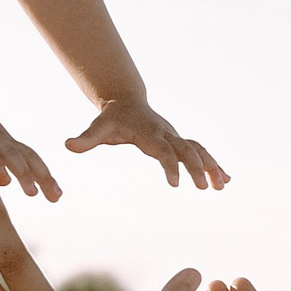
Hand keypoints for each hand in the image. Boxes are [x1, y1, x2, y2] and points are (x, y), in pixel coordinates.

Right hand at [0, 95, 61, 202]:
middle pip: (27, 158)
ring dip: (23, 173)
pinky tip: (3, 178)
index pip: (30, 159)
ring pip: (10, 154)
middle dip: (43, 178)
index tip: (57, 196)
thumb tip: (4, 181)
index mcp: (4, 143)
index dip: (45, 176)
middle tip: (56, 198)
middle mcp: (0, 139)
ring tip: (32, 193)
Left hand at [63, 94, 229, 189]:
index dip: (170, 165)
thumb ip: (85, 139)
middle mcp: (166, 134)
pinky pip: (199, 152)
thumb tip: (67, 145)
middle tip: (203, 188)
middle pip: (186, 150)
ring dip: (211, 166)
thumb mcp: (98, 127)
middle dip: (196, 168)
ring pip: (198, 150)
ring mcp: (175, 136)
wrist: (126, 102)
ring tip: (222, 185)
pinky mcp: (178, 141)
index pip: (163, 150)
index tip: (175, 184)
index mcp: (150, 133)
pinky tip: (224, 180)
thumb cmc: (112, 118)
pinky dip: (212, 165)